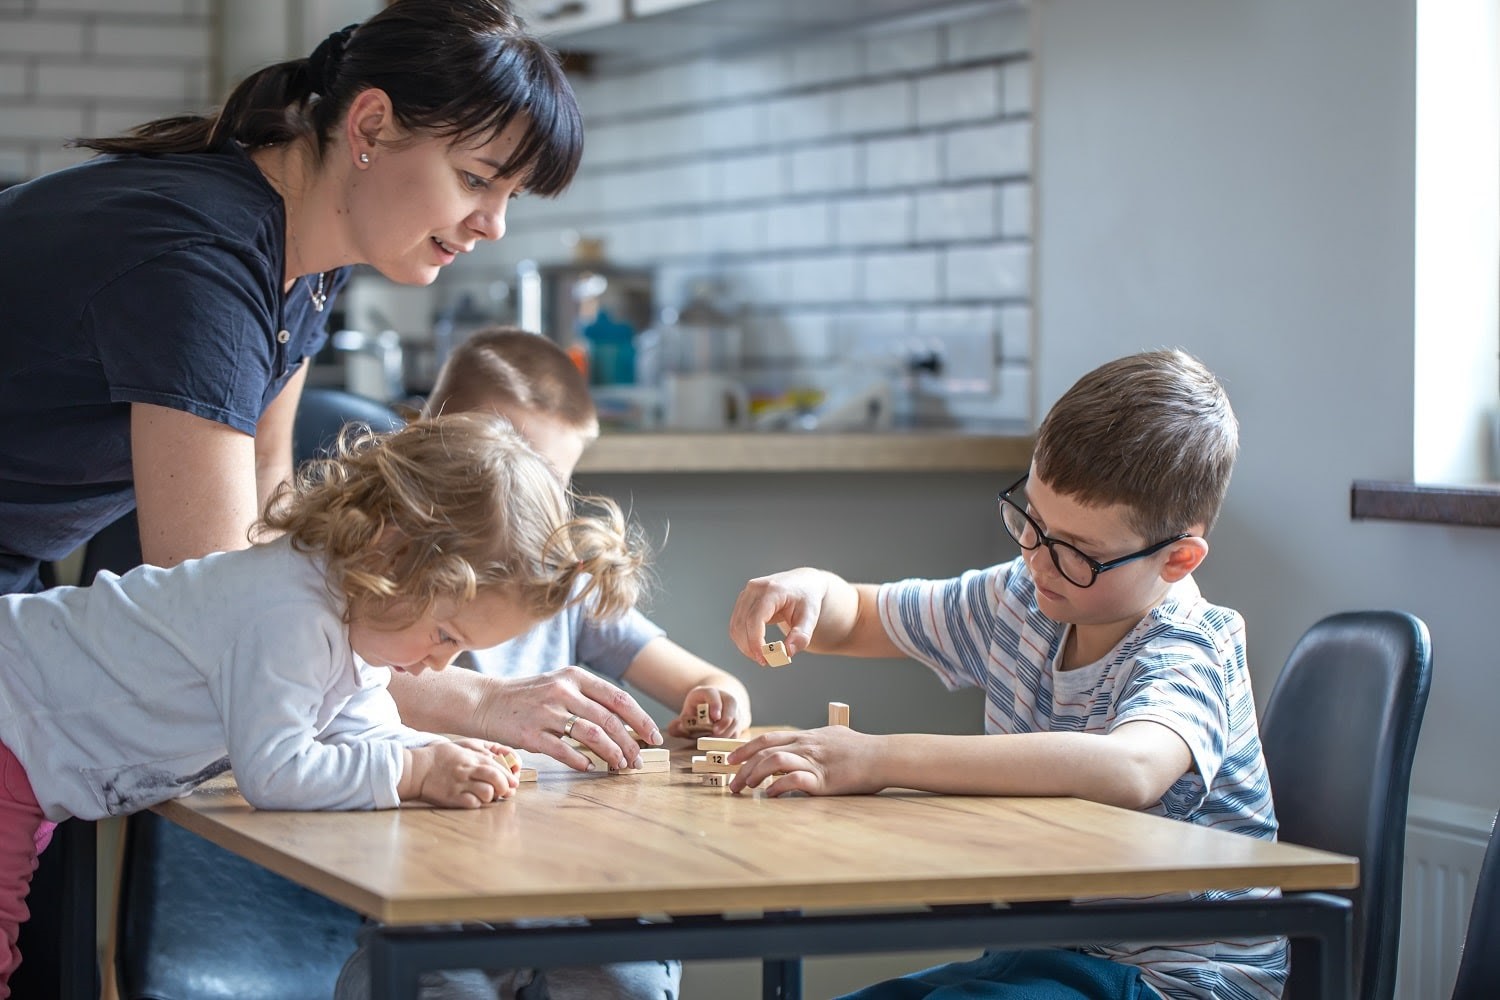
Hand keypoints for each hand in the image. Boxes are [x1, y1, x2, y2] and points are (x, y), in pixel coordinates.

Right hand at [402, 740, 517, 807]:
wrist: (416, 769)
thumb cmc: (439, 758)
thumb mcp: (460, 749)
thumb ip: (478, 755)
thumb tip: (496, 759)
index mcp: (471, 758)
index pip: (497, 767)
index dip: (509, 776)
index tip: (514, 783)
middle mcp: (467, 771)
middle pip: (496, 779)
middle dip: (505, 787)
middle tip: (505, 791)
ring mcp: (460, 785)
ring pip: (487, 793)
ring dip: (491, 796)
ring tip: (487, 796)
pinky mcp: (452, 798)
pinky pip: (472, 804)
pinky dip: (477, 804)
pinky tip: (474, 801)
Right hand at [475, 665, 661, 771]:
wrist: (485, 701)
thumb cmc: (527, 697)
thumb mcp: (559, 685)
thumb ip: (588, 699)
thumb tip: (624, 723)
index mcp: (575, 677)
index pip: (618, 698)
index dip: (640, 720)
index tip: (653, 737)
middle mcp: (563, 691)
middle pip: (609, 719)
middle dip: (629, 743)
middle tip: (637, 760)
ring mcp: (546, 712)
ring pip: (591, 735)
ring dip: (611, 753)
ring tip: (619, 765)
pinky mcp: (531, 733)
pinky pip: (563, 750)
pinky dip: (581, 760)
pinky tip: (591, 767)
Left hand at [667, 686, 748, 738]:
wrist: (715, 708)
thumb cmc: (697, 712)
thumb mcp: (687, 714)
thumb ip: (679, 723)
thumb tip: (673, 730)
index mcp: (709, 692)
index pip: (713, 694)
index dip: (715, 704)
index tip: (714, 717)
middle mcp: (725, 698)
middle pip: (731, 705)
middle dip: (725, 720)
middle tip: (716, 733)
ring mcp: (735, 709)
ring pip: (736, 719)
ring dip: (727, 732)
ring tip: (715, 742)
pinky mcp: (740, 721)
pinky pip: (739, 730)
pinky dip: (731, 738)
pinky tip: (722, 746)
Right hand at [727, 568, 832, 664]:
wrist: (803, 583)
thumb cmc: (807, 599)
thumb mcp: (811, 617)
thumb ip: (801, 635)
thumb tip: (787, 653)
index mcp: (773, 590)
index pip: (755, 619)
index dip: (756, 642)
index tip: (765, 660)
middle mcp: (755, 588)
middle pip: (742, 624)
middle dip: (750, 647)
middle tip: (767, 662)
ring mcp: (746, 593)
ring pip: (735, 626)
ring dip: (745, 646)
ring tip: (763, 656)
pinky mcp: (743, 601)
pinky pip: (736, 624)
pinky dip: (743, 639)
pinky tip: (757, 647)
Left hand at [727, 727, 884, 796]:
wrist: (882, 755)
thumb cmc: (861, 748)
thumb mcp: (834, 735)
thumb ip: (816, 740)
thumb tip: (806, 742)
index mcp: (806, 737)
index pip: (768, 739)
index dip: (745, 749)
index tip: (732, 760)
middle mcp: (806, 746)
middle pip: (764, 752)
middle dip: (742, 768)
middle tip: (732, 784)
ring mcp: (813, 762)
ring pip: (773, 762)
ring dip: (754, 776)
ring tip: (745, 789)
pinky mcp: (823, 780)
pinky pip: (794, 781)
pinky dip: (777, 787)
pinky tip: (770, 795)